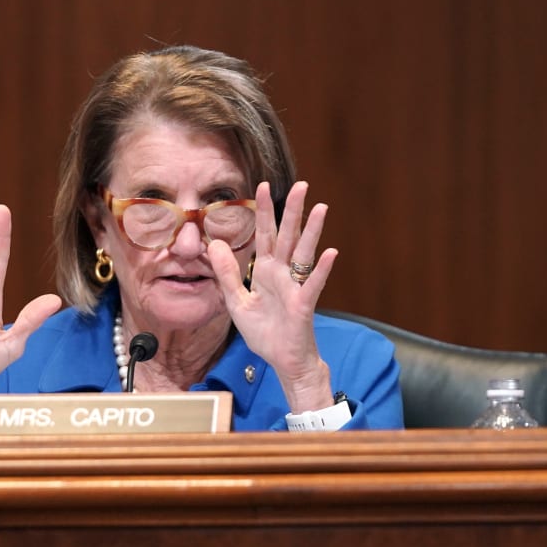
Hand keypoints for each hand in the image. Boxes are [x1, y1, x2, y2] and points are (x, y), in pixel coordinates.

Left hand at [209, 181, 336, 412]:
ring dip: (312, 231)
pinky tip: (331, 252)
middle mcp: (282, 274)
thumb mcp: (237, 302)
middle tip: (301, 184)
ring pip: (304, 254)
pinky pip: (313, 285)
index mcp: (266, 271)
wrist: (282, 361)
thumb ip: (227, 274)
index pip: (264, 235)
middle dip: (292, 211)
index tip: (263, 186)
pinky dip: (322, 270)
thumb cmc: (265, 333)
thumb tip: (214, 244)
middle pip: (287, 236)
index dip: (263, 211)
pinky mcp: (303, 305)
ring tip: (321, 207)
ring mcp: (295, 287)